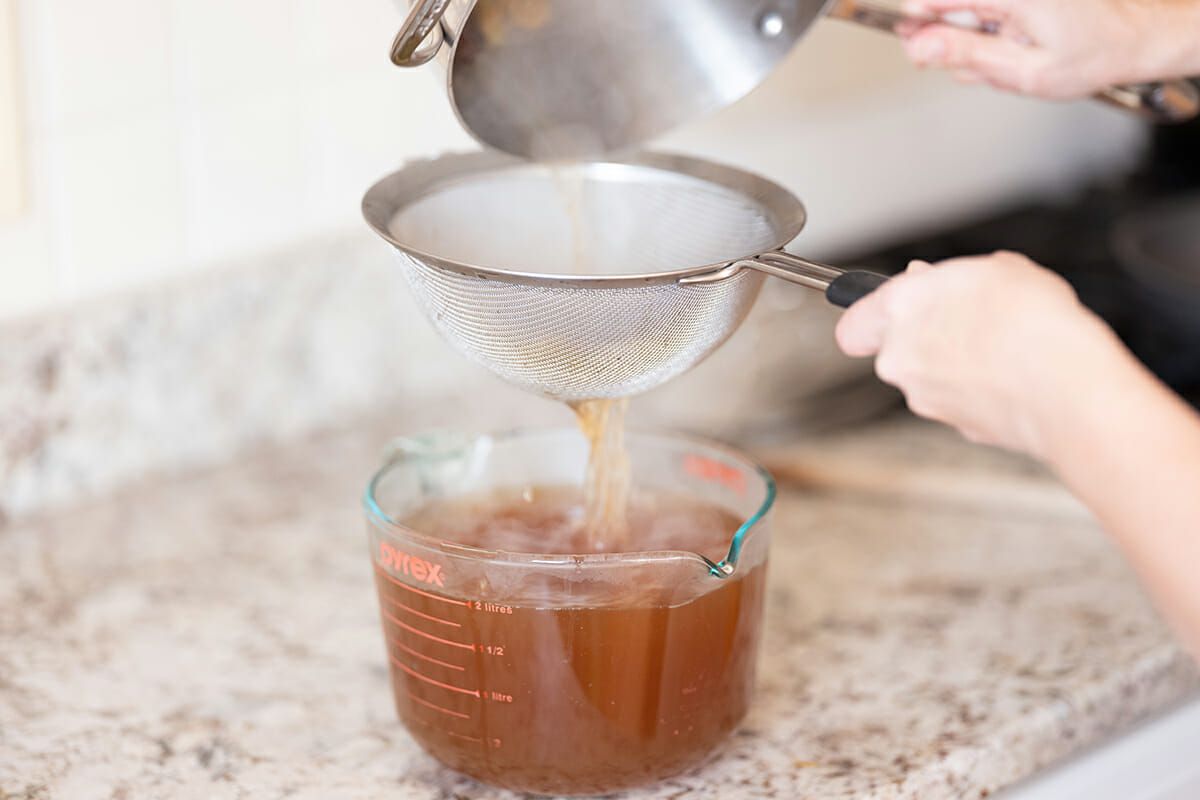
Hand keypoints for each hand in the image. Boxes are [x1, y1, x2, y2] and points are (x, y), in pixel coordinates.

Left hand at [835, 251, 1129, 457]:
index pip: (853, 324)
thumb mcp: (996, 270)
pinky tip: (1014, 376)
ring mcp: (924, 397)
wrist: (1070, 391)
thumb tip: (927, 282)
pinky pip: (960, 400)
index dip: (870, 318)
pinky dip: (980, 390)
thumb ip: (948, 278)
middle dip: (926, 336)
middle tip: (970, 321)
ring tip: (1004, 347)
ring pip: (930, 376)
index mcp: (901, 310)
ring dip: (955, 364)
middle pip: (897, 349)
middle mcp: (901, 358)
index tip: (887, 313)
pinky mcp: (954, 426)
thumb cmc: (1036, 326)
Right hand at [898, 0, 1198, 98]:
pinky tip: (1011, 53)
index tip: (909, 40)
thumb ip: (969, 56)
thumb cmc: (1093, 56)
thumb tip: (920, 43)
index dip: (916, 19)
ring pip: (966, 15)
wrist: (1135, 41)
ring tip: (1004, 64)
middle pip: (949, 6)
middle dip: (949, 41)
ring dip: (974, 45)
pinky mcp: (1017, 0)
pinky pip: (986, 14)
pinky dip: (991, 39)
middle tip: (972, 66)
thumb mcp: (1025, 71)